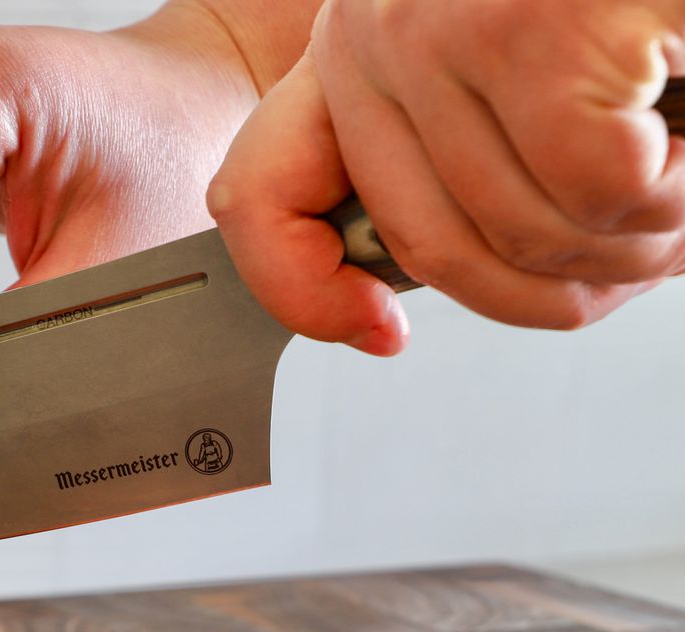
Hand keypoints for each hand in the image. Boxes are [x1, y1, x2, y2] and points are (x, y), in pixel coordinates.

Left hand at [209, 0, 684, 354]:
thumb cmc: (620, 19)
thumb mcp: (507, 90)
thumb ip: (441, 171)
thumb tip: (378, 308)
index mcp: (356, 48)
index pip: (257, 197)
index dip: (305, 294)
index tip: (377, 332)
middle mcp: (376, 30)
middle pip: (430, 248)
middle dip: (557, 281)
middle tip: (641, 242)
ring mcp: (447, 26)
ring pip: (524, 234)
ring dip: (636, 241)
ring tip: (677, 178)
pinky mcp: (535, 27)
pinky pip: (597, 193)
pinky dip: (674, 192)